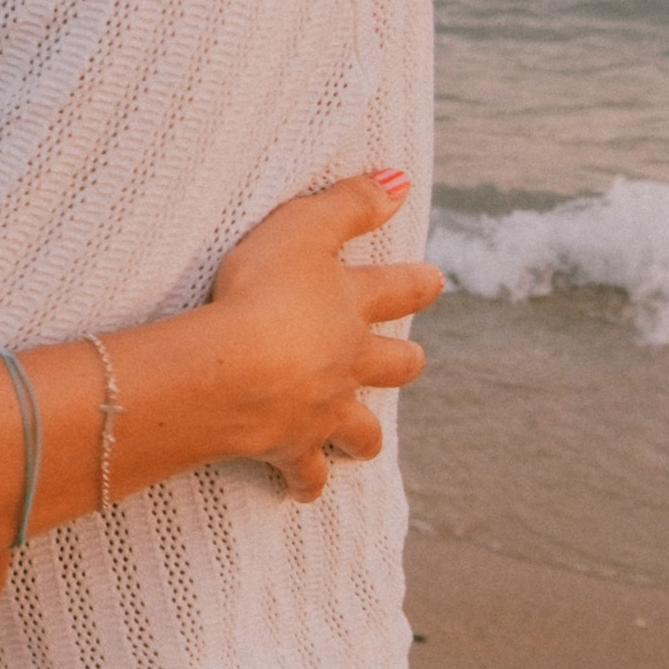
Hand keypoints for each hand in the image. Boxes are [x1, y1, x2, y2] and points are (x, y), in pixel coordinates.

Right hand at [205, 171, 441, 501]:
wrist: (233, 370)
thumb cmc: (262, 292)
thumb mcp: (303, 229)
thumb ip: (350, 203)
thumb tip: (402, 178)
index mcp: (351, 307)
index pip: (398, 289)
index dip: (417, 282)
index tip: (434, 280)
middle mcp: (348, 363)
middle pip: (393, 367)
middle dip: (403, 363)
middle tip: (409, 361)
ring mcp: (323, 410)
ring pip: (361, 431)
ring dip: (364, 435)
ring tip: (363, 441)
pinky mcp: (290, 448)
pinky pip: (305, 476)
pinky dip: (307, 483)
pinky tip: (305, 489)